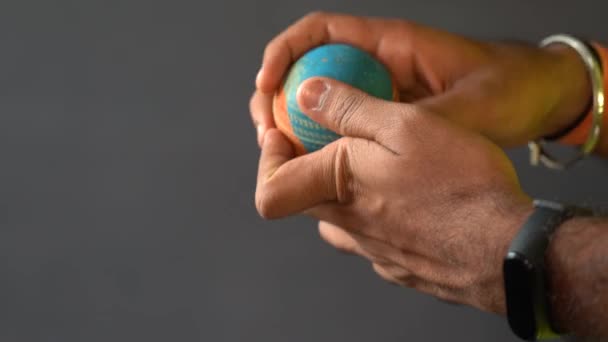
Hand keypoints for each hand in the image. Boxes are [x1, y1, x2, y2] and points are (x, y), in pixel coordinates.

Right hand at [250, 12, 589, 147]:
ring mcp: (380, 92)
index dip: (283, 54)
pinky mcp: (386, 117)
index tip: (265, 85)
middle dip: (277, 97)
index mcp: (391, 43)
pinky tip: (317, 169)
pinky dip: (322, 144)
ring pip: (320, 101)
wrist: (535, 98)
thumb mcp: (465, 109)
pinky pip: (342, 126)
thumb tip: (353, 132)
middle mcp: (378, 64)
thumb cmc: (508, 90)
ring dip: (295, 126)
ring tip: (283, 157)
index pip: (319, 33)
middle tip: (267, 135)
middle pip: (307, 69)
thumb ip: (412, 120)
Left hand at [255, 77, 532, 313]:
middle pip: (305, 199)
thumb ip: (350, 110)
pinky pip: (372, 237)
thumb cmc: (460, 184)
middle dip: (311, 169)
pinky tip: (411, 199)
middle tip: (339, 142)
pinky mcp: (398, 264)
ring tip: (379, 169)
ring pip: (339, 218)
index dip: (267, 162)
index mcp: (340, 188)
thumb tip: (308, 95)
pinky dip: (378, 215)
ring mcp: (373, 250)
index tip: (282, 137)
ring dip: (345, 193)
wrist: (505, 247)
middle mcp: (349, 226)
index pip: (270, 190)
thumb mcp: (406, 125)